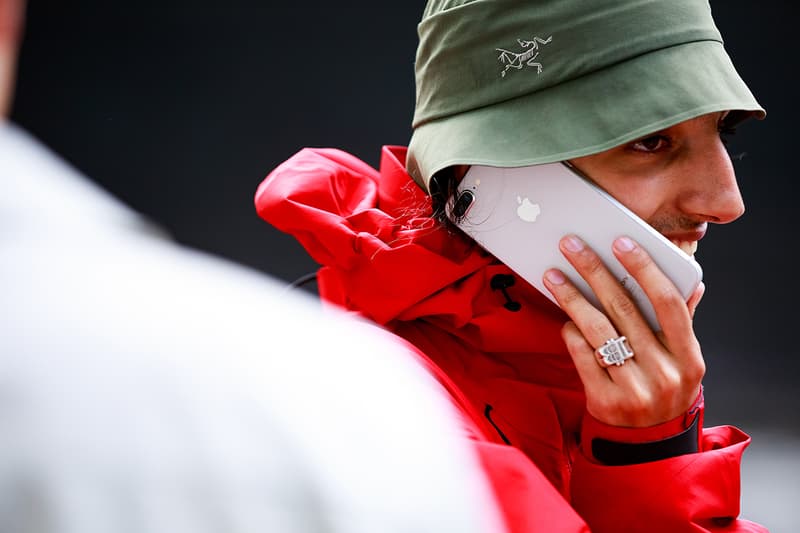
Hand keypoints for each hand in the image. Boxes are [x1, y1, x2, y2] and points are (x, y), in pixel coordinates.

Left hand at [542, 235, 704, 427]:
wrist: (647, 446)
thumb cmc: (663, 390)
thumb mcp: (682, 362)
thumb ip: (683, 323)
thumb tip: (693, 284)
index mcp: (689, 358)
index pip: (668, 303)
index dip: (645, 268)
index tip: (620, 241)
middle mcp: (664, 373)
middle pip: (624, 310)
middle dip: (594, 271)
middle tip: (571, 246)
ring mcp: (634, 389)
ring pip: (598, 330)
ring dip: (572, 297)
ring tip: (553, 275)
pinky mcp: (605, 401)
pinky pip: (581, 355)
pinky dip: (570, 332)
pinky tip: (564, 318)